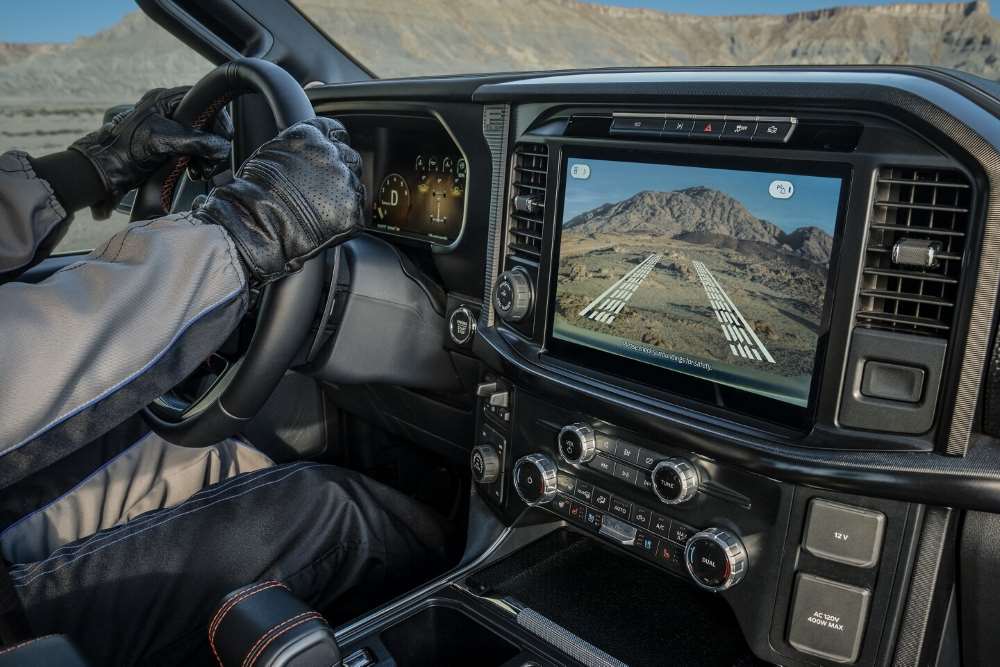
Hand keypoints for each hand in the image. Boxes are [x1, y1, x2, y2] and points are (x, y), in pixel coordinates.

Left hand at [70, 86, 231, 217]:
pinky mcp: (168, 146)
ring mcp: (168, 129)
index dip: (217, 117)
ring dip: (206, 155)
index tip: (225, 135)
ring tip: (203, 170)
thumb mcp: (164, 141)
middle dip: (212, 142)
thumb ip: (196, 141)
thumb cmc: (126, 150)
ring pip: (200, 138)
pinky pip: (192, 150)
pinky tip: (195, 172)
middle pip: (204, 121)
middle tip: (214, 157)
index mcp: (164, 100)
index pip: (202, 100)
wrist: (106, 169)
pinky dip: (197, 162)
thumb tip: (221, 147)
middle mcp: (167, 111)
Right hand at [194, 117, 363, 285]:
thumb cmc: (254, 191)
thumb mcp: (269, 153)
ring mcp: (344, 182)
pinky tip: (328, 222)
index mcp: (311, 136)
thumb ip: (296, 148)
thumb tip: (302, 154)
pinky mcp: (351, 210)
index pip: (335, 131)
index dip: (334, 143)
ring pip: (354, 184)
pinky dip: (346, 216)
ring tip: (321, 207)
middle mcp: (332, 154)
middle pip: (350, 157)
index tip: (331, 152)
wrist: (258, 222)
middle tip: (324, 187)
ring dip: (343, 193)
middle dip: (340, 169)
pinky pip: (357, 211)